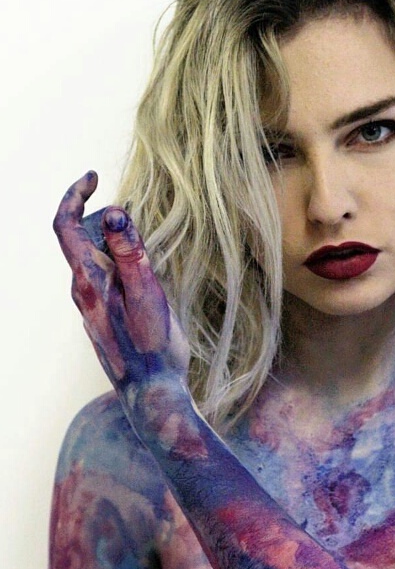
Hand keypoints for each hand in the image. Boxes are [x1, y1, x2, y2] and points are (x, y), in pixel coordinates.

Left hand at [53, 171, 189, 394]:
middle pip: (77, 240)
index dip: (74, 196)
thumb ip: (130, 252)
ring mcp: (90, 307)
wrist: (150, 392)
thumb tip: (115, 211)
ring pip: (89, 260)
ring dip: (107, 239)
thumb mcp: (147, 293)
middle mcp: (82, 292)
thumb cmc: (154, 345)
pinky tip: (138, 272)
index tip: (92, 176)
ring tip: (138, 240)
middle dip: (96, 215)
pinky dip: (112, 261)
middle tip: (128, 209)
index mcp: (89, 280)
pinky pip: (100, 278)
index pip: (66, 227)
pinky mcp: (101, 317)